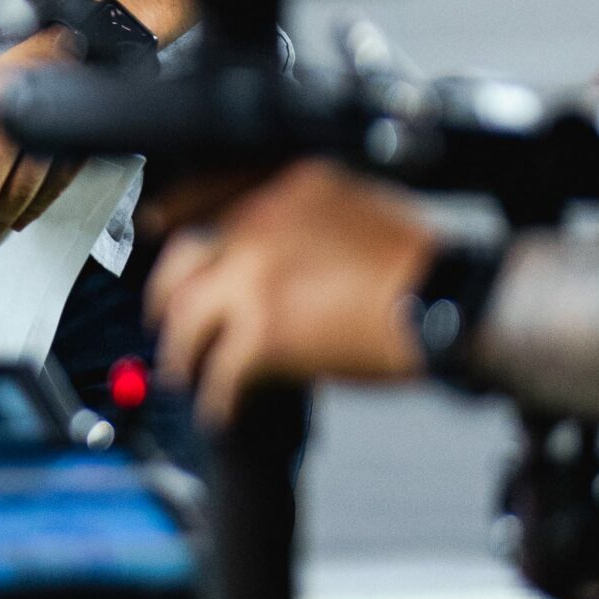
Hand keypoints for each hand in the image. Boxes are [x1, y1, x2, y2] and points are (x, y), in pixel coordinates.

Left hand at [146, 159, 436, 424]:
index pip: (205, 196)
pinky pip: (220, 373)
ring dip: (182, 354)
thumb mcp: (353, 204)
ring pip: (188, 321)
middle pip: (182, 262)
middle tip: (163, 320)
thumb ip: (300, 216)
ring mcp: (255, 280)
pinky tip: (221, 408)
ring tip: (186, 375)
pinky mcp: (263, 335)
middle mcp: (259, 228)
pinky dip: (216, 398)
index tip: (154, 229)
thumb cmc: (419, 262)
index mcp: (283, 189)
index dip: (171, 216)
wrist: (444, 297)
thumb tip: (270, 246)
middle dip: (164, 297)